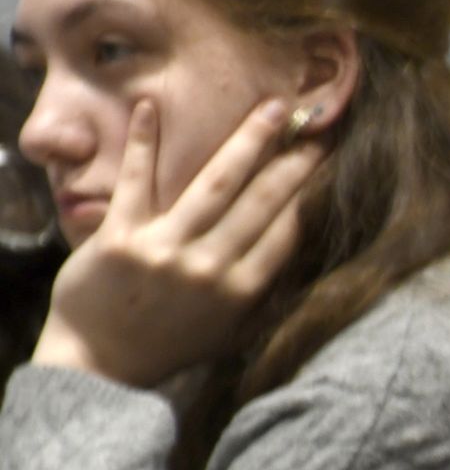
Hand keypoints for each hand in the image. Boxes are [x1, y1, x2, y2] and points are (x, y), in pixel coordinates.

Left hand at [33, 99, 323, 386]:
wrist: (100, 363)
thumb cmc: (171, 346)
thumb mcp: (232, 331)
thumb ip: (264, 293)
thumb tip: (307, 256)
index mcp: (240, 290)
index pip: (287, 230)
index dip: (311, 192)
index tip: (329, 162)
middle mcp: (208, 267)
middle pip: (261, 201)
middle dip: (294, 160)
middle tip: (315, 126)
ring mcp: (164, 250)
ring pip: (216, 184)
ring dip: (249, 140)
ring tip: (274, 109)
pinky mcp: (120, 238)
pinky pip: (137, 182)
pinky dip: (144, 144)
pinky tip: (150, 106)